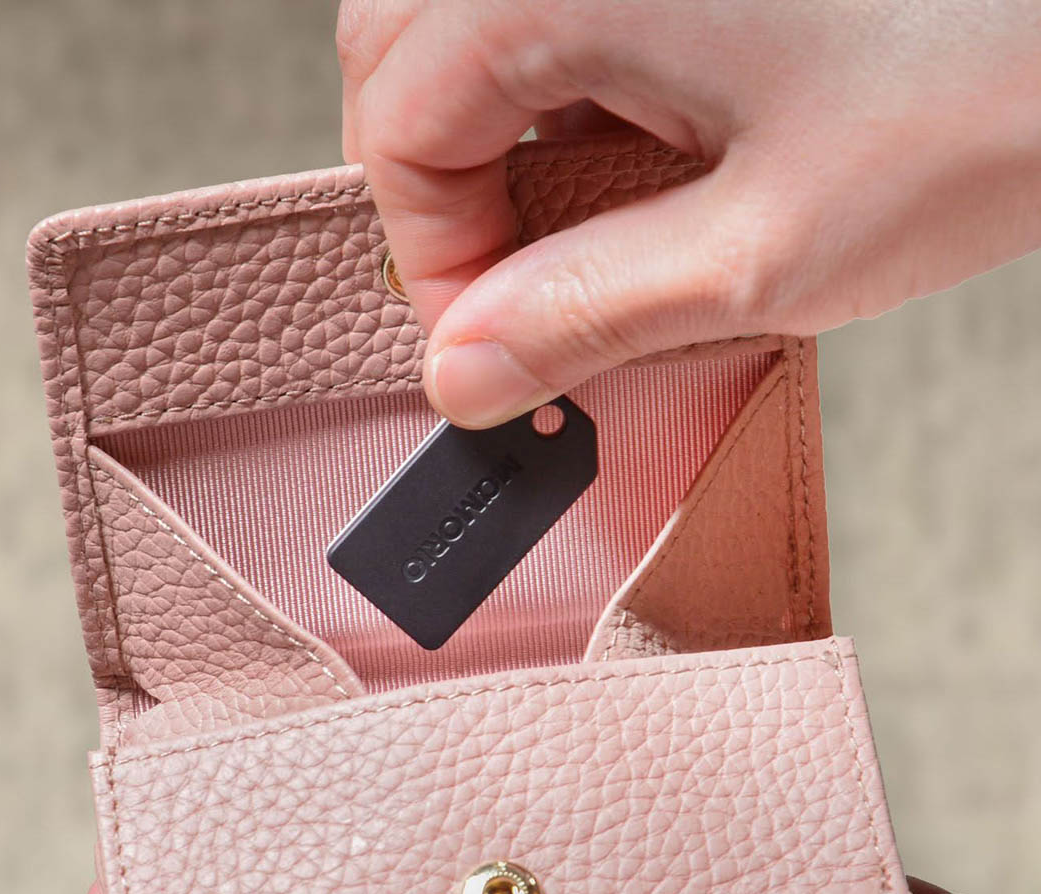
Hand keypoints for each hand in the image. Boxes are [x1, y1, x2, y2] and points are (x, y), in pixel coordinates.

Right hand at [338, 0, 1040, 426]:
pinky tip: (632, 143)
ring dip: (492, 130)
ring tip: (570, 223)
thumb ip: (586, 315)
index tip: (487, 346)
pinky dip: (562, 79)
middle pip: (402, 47)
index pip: (396, 120)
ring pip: (467, 13)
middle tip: (506, 289)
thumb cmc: (998, 81)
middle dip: (437, 185)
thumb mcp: (768, 248)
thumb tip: (464, 374)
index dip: (427, 256)